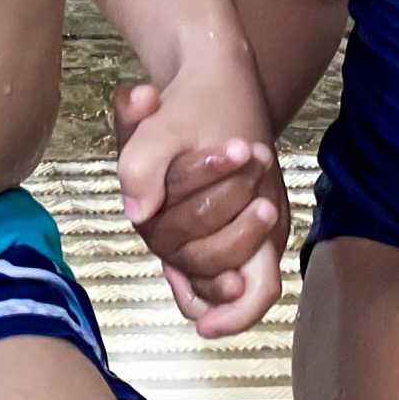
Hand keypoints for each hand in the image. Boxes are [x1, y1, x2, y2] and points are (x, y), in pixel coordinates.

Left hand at [112, 81, 286, 337]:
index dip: (235, 315)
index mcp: (262, 208)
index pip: (259, 290)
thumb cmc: (197, 99)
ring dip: (190, 267)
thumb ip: (144, 163)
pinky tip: (166, 254)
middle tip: (175, 272)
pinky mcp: (225, 211)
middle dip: (201, 276)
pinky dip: (184, 256)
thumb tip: (136, 213)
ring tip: (170, 268)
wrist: (213, 72)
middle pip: (228, 280)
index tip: (204, 328)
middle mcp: (260, 222)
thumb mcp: (164, 120)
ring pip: (215, 269)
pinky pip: (205, 248)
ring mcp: (244, 218)